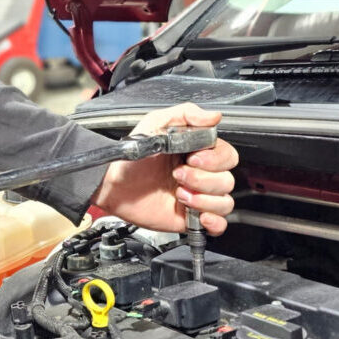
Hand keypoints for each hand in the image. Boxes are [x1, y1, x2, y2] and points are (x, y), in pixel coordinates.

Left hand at [91, 103, 238, 234]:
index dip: (214, 159)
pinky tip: (199, 215)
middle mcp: (201, 175)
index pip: (227, 155)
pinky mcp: (189, 217)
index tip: (192, 158)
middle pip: (227, 180)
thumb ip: (186, 113)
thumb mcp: (155, 123)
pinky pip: (218, 224)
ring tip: (179, 194)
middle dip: (203, 179)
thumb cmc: (131, 155)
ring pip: (224, 202)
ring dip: (204, 199)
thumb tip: (214, 116)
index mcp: (197, 152)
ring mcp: (197, 197)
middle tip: (177, 175)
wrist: (112, 183)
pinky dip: (214, 221)